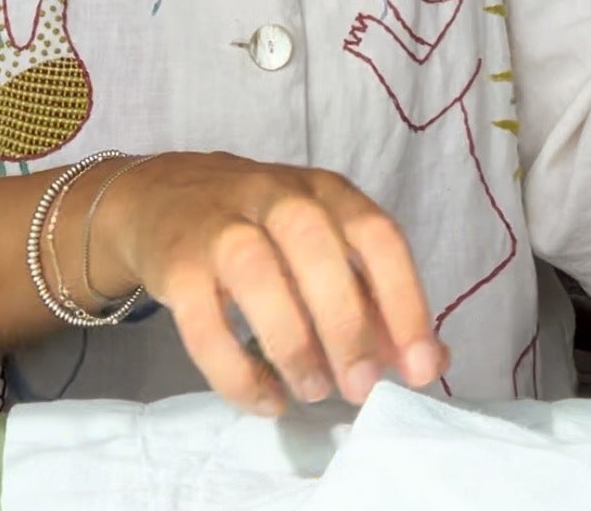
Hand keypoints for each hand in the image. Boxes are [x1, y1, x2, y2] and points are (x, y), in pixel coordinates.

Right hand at [89, 151, 447, 414]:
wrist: (162, 197)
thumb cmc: (263, 229)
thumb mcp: (324, 247)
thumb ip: (374, 300)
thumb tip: (428, 360)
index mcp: (325, 190)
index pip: (376, 233)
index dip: (404, 300)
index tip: (419, 365)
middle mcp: (275, 194)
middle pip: (316, 244)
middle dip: (346, 323)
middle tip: (361, 387)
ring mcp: (220, 224)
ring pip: (256, 270)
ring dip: (292, 341)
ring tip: (313, 390)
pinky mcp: (177, 262)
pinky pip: (203, 319)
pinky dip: (236, 370)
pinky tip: (264, 399)